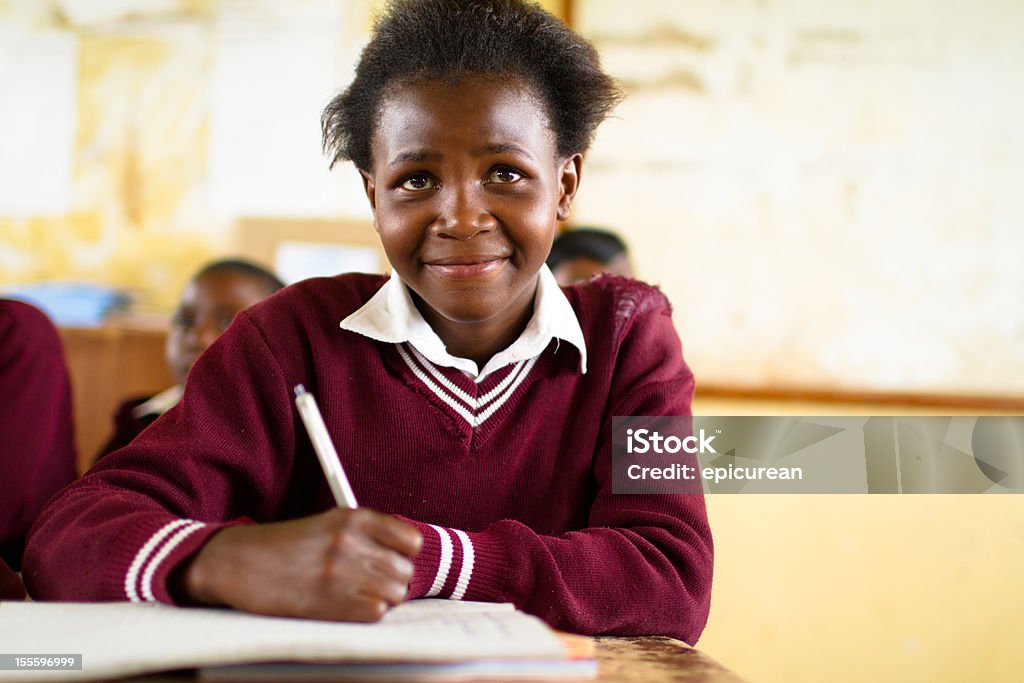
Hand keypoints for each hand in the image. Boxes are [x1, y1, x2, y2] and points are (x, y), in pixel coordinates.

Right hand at [180, 508, 421, 621]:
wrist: (239, 562)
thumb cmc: (285, 544)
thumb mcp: (328, 523)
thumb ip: (366, 532)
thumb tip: (405, 554)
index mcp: (353, 517)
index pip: (410, 540)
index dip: (406, 554)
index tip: (395, 558)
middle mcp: (350, 542)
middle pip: (405, 571)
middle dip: (394, 579)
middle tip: (372, 580)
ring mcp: (341, 573)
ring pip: (394, 594)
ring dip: (382, 596)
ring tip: (358, 592)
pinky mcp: (329, 602)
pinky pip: (375, 612)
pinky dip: (366, 611)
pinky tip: (346, 603)